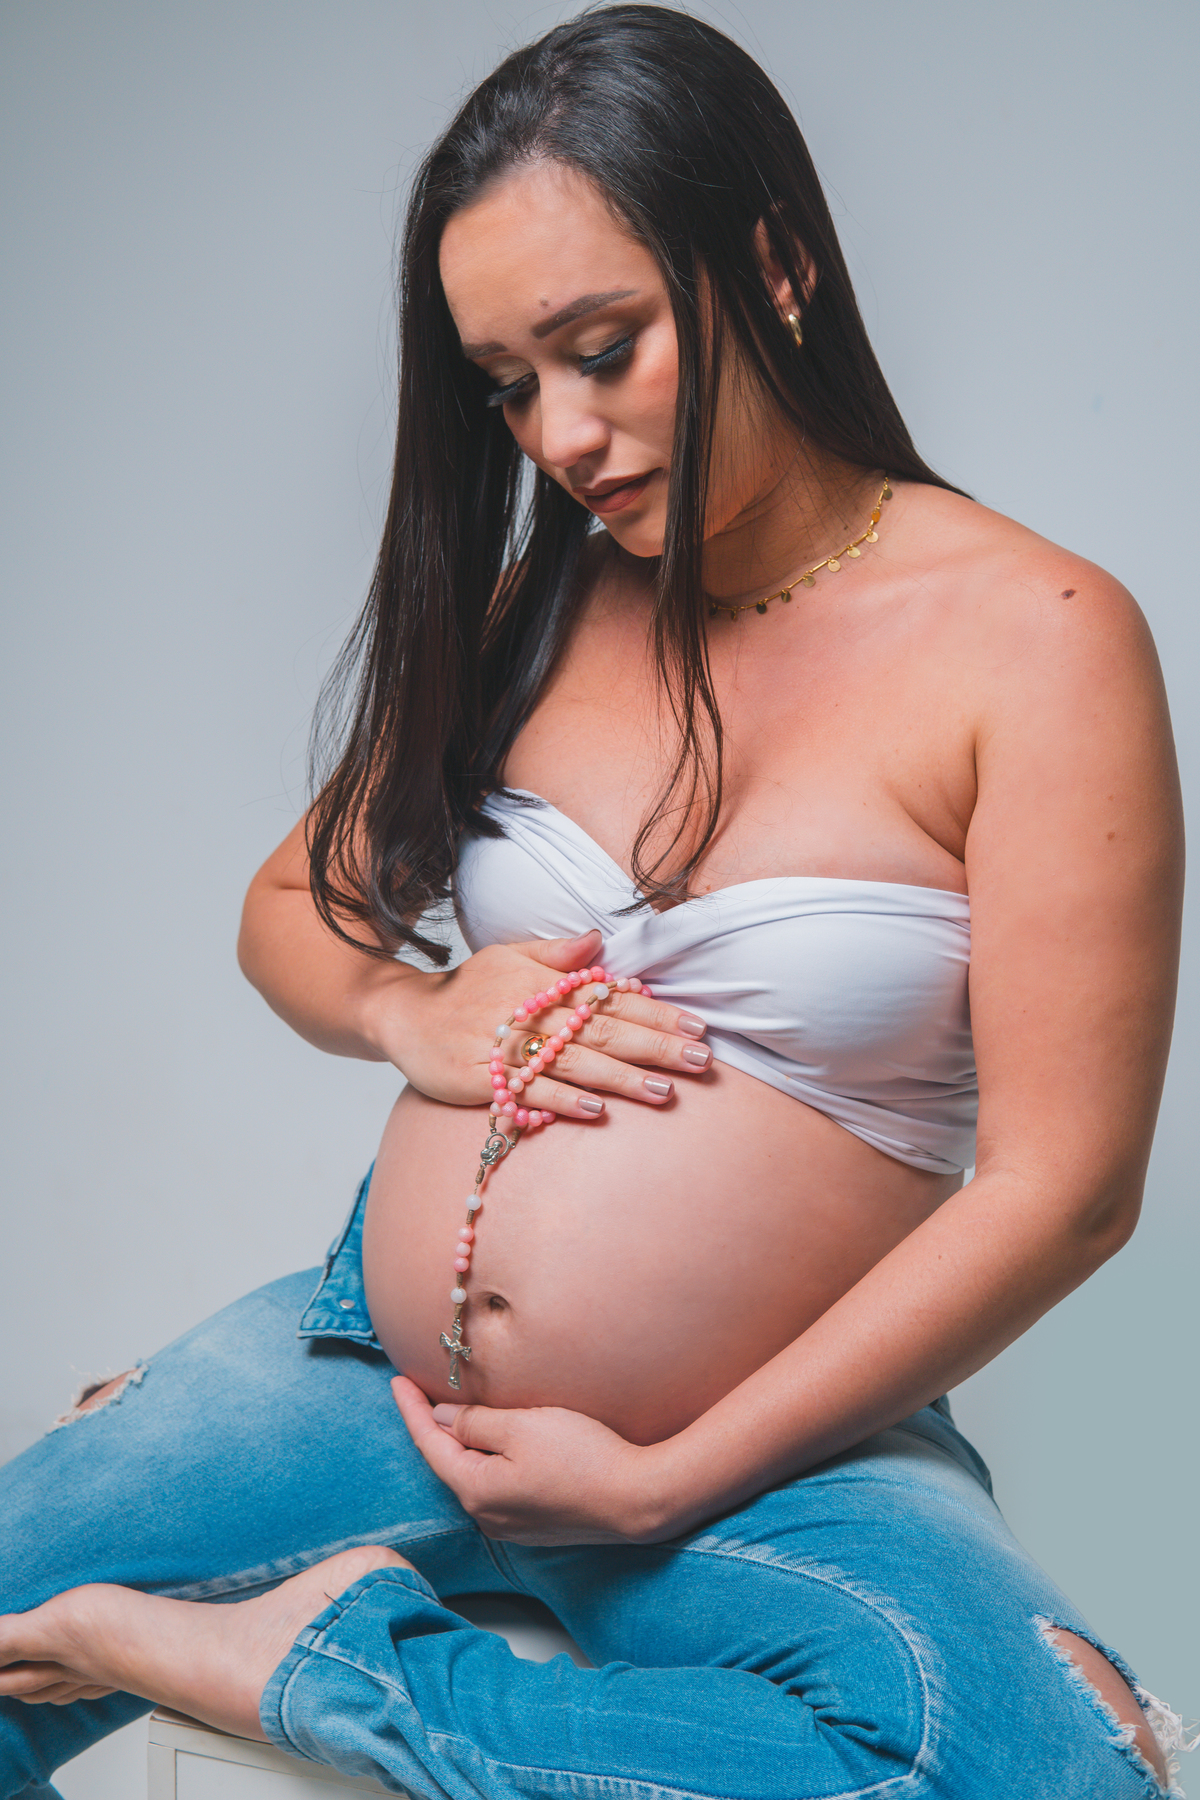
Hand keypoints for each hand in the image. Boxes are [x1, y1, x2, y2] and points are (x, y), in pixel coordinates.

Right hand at [371, 927, 711, 1118]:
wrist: (406, 1016)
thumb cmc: (468, 989)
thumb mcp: (508, 957)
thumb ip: (557, 954)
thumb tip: (600, 939)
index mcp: (545, 985)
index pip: (611, 998)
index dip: (655, 1011)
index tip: (696, 1025)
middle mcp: (533, 1014)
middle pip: (604, 1031)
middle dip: (655, 1046)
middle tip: (701, 1060)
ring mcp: (509, 1049)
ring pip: (576, 1064)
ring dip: (622, 1078)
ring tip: (664, 1092)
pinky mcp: (485, 1080)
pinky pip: (530, 1093)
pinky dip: (562, 1101)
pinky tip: (596, 1111)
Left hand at [391, 1376, 666, 1544]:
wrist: (637, 1499)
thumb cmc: (582, 1457)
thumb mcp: (522, 1425)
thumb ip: (476, 1421)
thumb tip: (444, 1418)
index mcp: (476, 1490)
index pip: (430, 1444)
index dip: (412, 1410)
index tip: (396, 1381)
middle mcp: (487, 1515)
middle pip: (449, 1462)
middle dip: (434, 1427)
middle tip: (420, 1391)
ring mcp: (512, 1524)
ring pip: (474, 1474)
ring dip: (463, 1443)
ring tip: (453, 1412)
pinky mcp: (535, 1524)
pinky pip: (497, 1484)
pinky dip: (488, 1459)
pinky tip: (495, 1442)